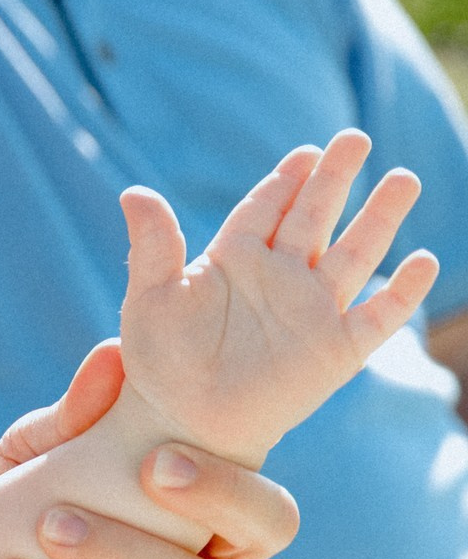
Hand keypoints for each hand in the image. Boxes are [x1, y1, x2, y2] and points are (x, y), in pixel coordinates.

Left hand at [0, 340, 301, 558]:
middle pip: (262, 535)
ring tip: (44, 528)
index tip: (160, 452)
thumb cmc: (8, 515)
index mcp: (197, 510)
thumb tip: (111, 357)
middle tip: (143, 471)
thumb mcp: (30, 460)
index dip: (233, 472)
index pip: (258, 488)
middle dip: (216, 497)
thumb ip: (70, 420)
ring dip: (121, 554)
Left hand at [118, 130, 435, 464]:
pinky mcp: (335, 350)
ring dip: (379, 218)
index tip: (307, 150)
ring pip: (354, 253)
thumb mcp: (149, 300)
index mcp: (235, 258)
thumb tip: (133, 192)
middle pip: (315, 215)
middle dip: (336, 177)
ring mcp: (311, 310)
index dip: (287, 178)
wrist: (182, 420)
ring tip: (404, 178)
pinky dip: (401, 291)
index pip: (267, 206)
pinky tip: (425, 261)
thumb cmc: (160, 362)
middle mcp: (280, 277)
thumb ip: (151, 246)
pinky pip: (377, 316)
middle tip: (356, 137)